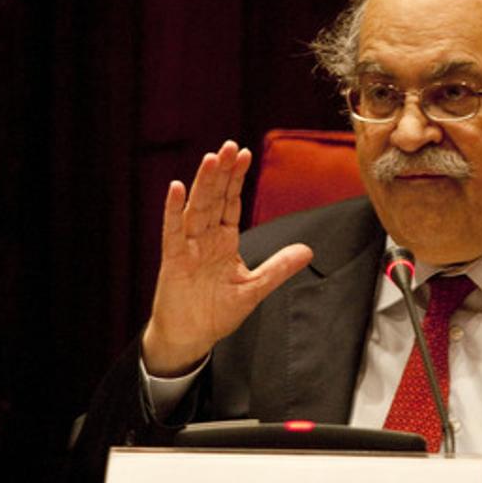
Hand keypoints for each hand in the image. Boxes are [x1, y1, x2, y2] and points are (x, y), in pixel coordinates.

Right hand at [142, 141, 312, 376]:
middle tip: (230, 145)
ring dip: (203, 183)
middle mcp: (205, 238)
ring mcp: (188, 247)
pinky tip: (176, 188)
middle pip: (214, 198)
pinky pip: (173, 231)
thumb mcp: (255, 288)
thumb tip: (308, 251)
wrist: (192, 337)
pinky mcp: (174, 260)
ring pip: (196, 208)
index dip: (237, 179)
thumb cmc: (216, 312)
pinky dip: (173, 210)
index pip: (231, 202)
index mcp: (224, 241)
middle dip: (222, 172)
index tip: (245, 153)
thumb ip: (279, 268)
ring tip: (211, 158)